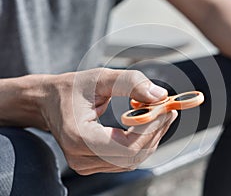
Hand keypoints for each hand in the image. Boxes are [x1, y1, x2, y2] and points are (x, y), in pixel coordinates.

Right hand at [39, 68, 176, 174]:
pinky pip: (126, 160)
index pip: (126, 146)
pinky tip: (147, 126)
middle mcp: (81, 158)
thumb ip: (130, 83)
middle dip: (155, 133)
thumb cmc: (72, 89)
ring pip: (132, 161)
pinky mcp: (94, 164)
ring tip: (160, 115)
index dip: (150, 129)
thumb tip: (160, 96)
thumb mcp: (100, 78)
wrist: (50, 102)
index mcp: (78, 137)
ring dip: (151, 139)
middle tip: (168, 111)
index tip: (165, 109)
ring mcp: (86, 165)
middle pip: (132, 156)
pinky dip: (141, 144)